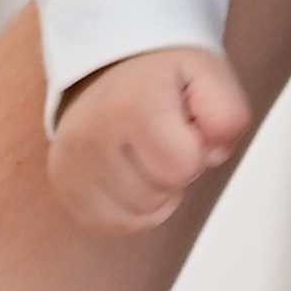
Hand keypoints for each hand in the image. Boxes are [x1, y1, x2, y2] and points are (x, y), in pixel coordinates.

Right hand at [48, 44, 254, 232]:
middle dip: (172, 173)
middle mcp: (91, 136)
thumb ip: (227, 111)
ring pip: (135, 216)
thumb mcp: (207, 74)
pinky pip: (110, 224)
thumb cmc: (160, 77)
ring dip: (152, 194)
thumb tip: (213, 153)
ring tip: (145, 155)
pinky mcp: (63, 183)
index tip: (184, 128)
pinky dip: (129, 210)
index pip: (183, 166)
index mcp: (130, 105)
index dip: (195, 152)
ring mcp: (71, 162)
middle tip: (162, 140)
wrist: (108, 67)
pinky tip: (130, 178)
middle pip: (158, 195)